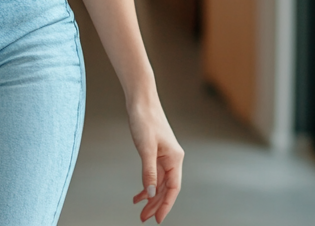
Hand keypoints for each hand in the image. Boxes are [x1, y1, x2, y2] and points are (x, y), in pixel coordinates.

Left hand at [128, 97, 182, 222]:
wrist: (141, 100)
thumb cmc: (145, 120)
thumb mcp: (145, 148)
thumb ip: (149, 172)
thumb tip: (152, 193)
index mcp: (175, 158)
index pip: (173, 188)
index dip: (166, 205)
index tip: (158, 219)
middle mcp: (172, 159)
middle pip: (167, 188)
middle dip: (156, 204)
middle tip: (144, 218)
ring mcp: (164, 156)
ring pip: (160, 183)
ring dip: (151, 197)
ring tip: (141, 211)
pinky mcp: (155, 152)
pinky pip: (153, 174)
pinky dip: (147, 185)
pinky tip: (139, 194)